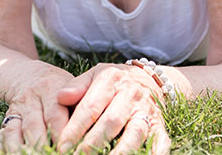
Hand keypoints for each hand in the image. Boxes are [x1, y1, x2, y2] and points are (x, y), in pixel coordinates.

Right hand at [0, 63, 75, 153]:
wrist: (29, 76)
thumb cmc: (61, 88)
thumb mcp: (72, 86)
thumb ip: (81, 102)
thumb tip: (93, 126)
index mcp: (51, 88)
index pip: (54, 113)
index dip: (60, 133)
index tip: (67, 148)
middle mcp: (31, 98)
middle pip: (33, 126)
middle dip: (41, 145)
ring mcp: (16, 110)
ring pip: (14, 132)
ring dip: (21, 150)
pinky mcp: (6, 120)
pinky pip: (0, 136)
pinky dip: (2, 148)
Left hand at [54, 63, 170, 153]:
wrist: (150, 79)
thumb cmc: (114, 82)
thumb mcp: (95, 75)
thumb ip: (77, 86)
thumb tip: (60, 97)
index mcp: (112, 80)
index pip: (90, 107)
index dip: (75, 129)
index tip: (62, 146)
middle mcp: (131, 95)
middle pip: (111, 122)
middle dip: (92, 144)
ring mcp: (147, 111)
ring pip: (135, 133)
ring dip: (120, 152)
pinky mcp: (160, 125)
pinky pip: (161, 142)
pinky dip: (155, 154)